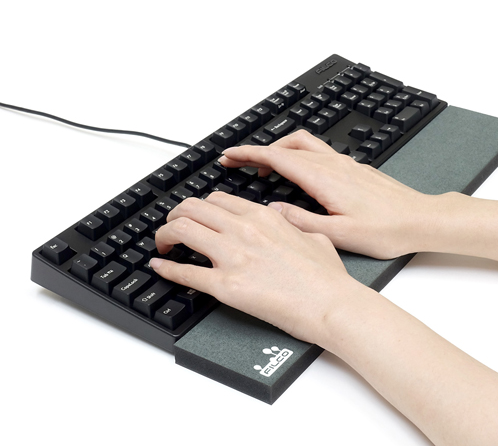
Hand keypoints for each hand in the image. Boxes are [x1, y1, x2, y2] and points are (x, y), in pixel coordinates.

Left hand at [150, 192, 362, 343]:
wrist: (331, 305)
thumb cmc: (327, 277)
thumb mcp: (313, 235)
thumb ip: (292, 223)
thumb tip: (283, 219)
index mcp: (263, 217)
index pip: (217, 199)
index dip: (199, 206)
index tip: (195, 216)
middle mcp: (244, 230)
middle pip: (191, 208)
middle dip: (175, 215)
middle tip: (172, 228)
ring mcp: (233, 257)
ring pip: (182, 230)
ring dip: (165, 235)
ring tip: (164, 244)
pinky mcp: (226, 287)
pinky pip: (185, 274)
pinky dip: (166, 269)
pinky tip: (159, 267)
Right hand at [221, 130, 441, 258]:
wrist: (420, 219)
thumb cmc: (387, 229)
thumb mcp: (340, 234)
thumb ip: (302, 221)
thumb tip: (274, 210)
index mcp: (325, 178)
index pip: (277, 157)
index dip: (249, 154)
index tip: (230, 156)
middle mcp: (333, 164)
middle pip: (285, 145)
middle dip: (257, 151)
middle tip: (238, 162)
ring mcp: (344, 163)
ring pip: (302, 143)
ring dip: (278, 150)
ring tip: (264, 169)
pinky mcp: (353, 167)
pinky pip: (317, 150)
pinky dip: (297, 154)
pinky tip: (297, 173)